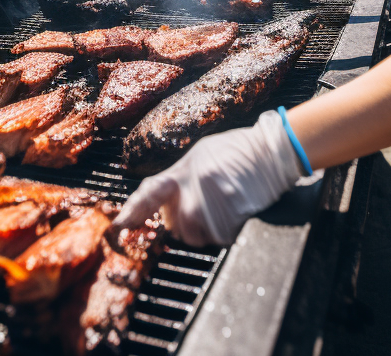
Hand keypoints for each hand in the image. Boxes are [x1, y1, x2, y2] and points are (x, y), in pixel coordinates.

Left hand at [115, 111, 304, 246]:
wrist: (270, 153)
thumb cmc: (237, 152)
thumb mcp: (201, 155)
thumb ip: (181, 178)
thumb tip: (165, 201)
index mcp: (184, 169)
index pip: (151, 192)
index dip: (133, 210)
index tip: (120, 225)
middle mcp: (194, 185)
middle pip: (176, 225)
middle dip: (185, 222)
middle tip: (203, 206)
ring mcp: (213, 202)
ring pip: (196, 235)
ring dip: (205, 229)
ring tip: (221, 207)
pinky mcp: (231, 217)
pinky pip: (219, 238)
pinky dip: (224, 230)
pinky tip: (234, 210)